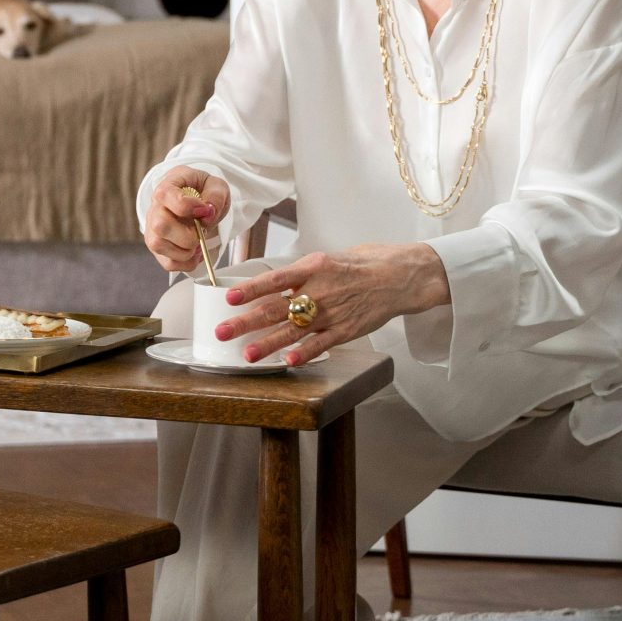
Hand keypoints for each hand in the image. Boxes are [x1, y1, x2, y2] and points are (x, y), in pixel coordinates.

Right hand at [141, 168, 231, 272]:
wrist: (198, 203)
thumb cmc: (203, 191)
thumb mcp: (216, 185)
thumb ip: (215, 196)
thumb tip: (207, 215)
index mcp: (168, 186)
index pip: (165, 195)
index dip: (187, 206)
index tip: (205, 211)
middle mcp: (155, 208)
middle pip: (160, 225)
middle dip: (187, 235)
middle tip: (201, 231)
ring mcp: (153, 229)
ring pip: (159, 246)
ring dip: (186, 251)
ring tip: (198, 243)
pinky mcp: (158, 247)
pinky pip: (168, 263)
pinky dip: (187, 263)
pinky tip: (195, 252)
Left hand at [214, 244, 450, 364]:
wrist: (399, 276)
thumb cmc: (361, 265)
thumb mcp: (326, 259)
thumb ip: (299, 274)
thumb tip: (270, 285)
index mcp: (313, 267)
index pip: (275, 279)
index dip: (250, 289)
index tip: (229, 297)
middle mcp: (319, 290)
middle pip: (276, 308)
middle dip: (246, 322)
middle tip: (222, 332)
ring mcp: (332, 312)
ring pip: (294, 330)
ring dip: (268, 344)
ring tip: (247, 355)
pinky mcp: (346, 330)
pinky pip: (320, 344)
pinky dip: (304, 353)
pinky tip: (287, 361)